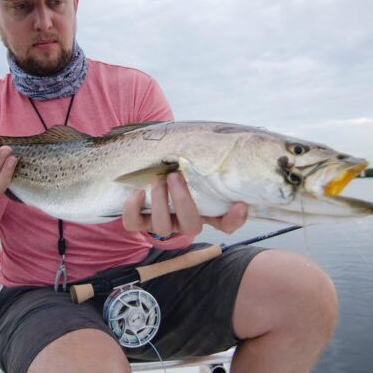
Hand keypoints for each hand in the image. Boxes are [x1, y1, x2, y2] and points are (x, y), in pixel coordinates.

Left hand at [122, 172, 247, 237]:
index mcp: (205, 210)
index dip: (234, 219)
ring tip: (157, 180)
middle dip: (183, 201)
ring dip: (160, 202)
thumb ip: (206, 161)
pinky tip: (138, 192)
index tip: (239, 204)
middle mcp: (185, 221)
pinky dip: (133, 209)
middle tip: (175, 176)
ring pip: (162, 228)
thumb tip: (216, 144)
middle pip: (192, 227)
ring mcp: (163, 224)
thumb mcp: (195, 164)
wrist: (150, 167)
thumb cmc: (179, 166)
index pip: (227, 224)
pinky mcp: (140, 221)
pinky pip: (133, 224)